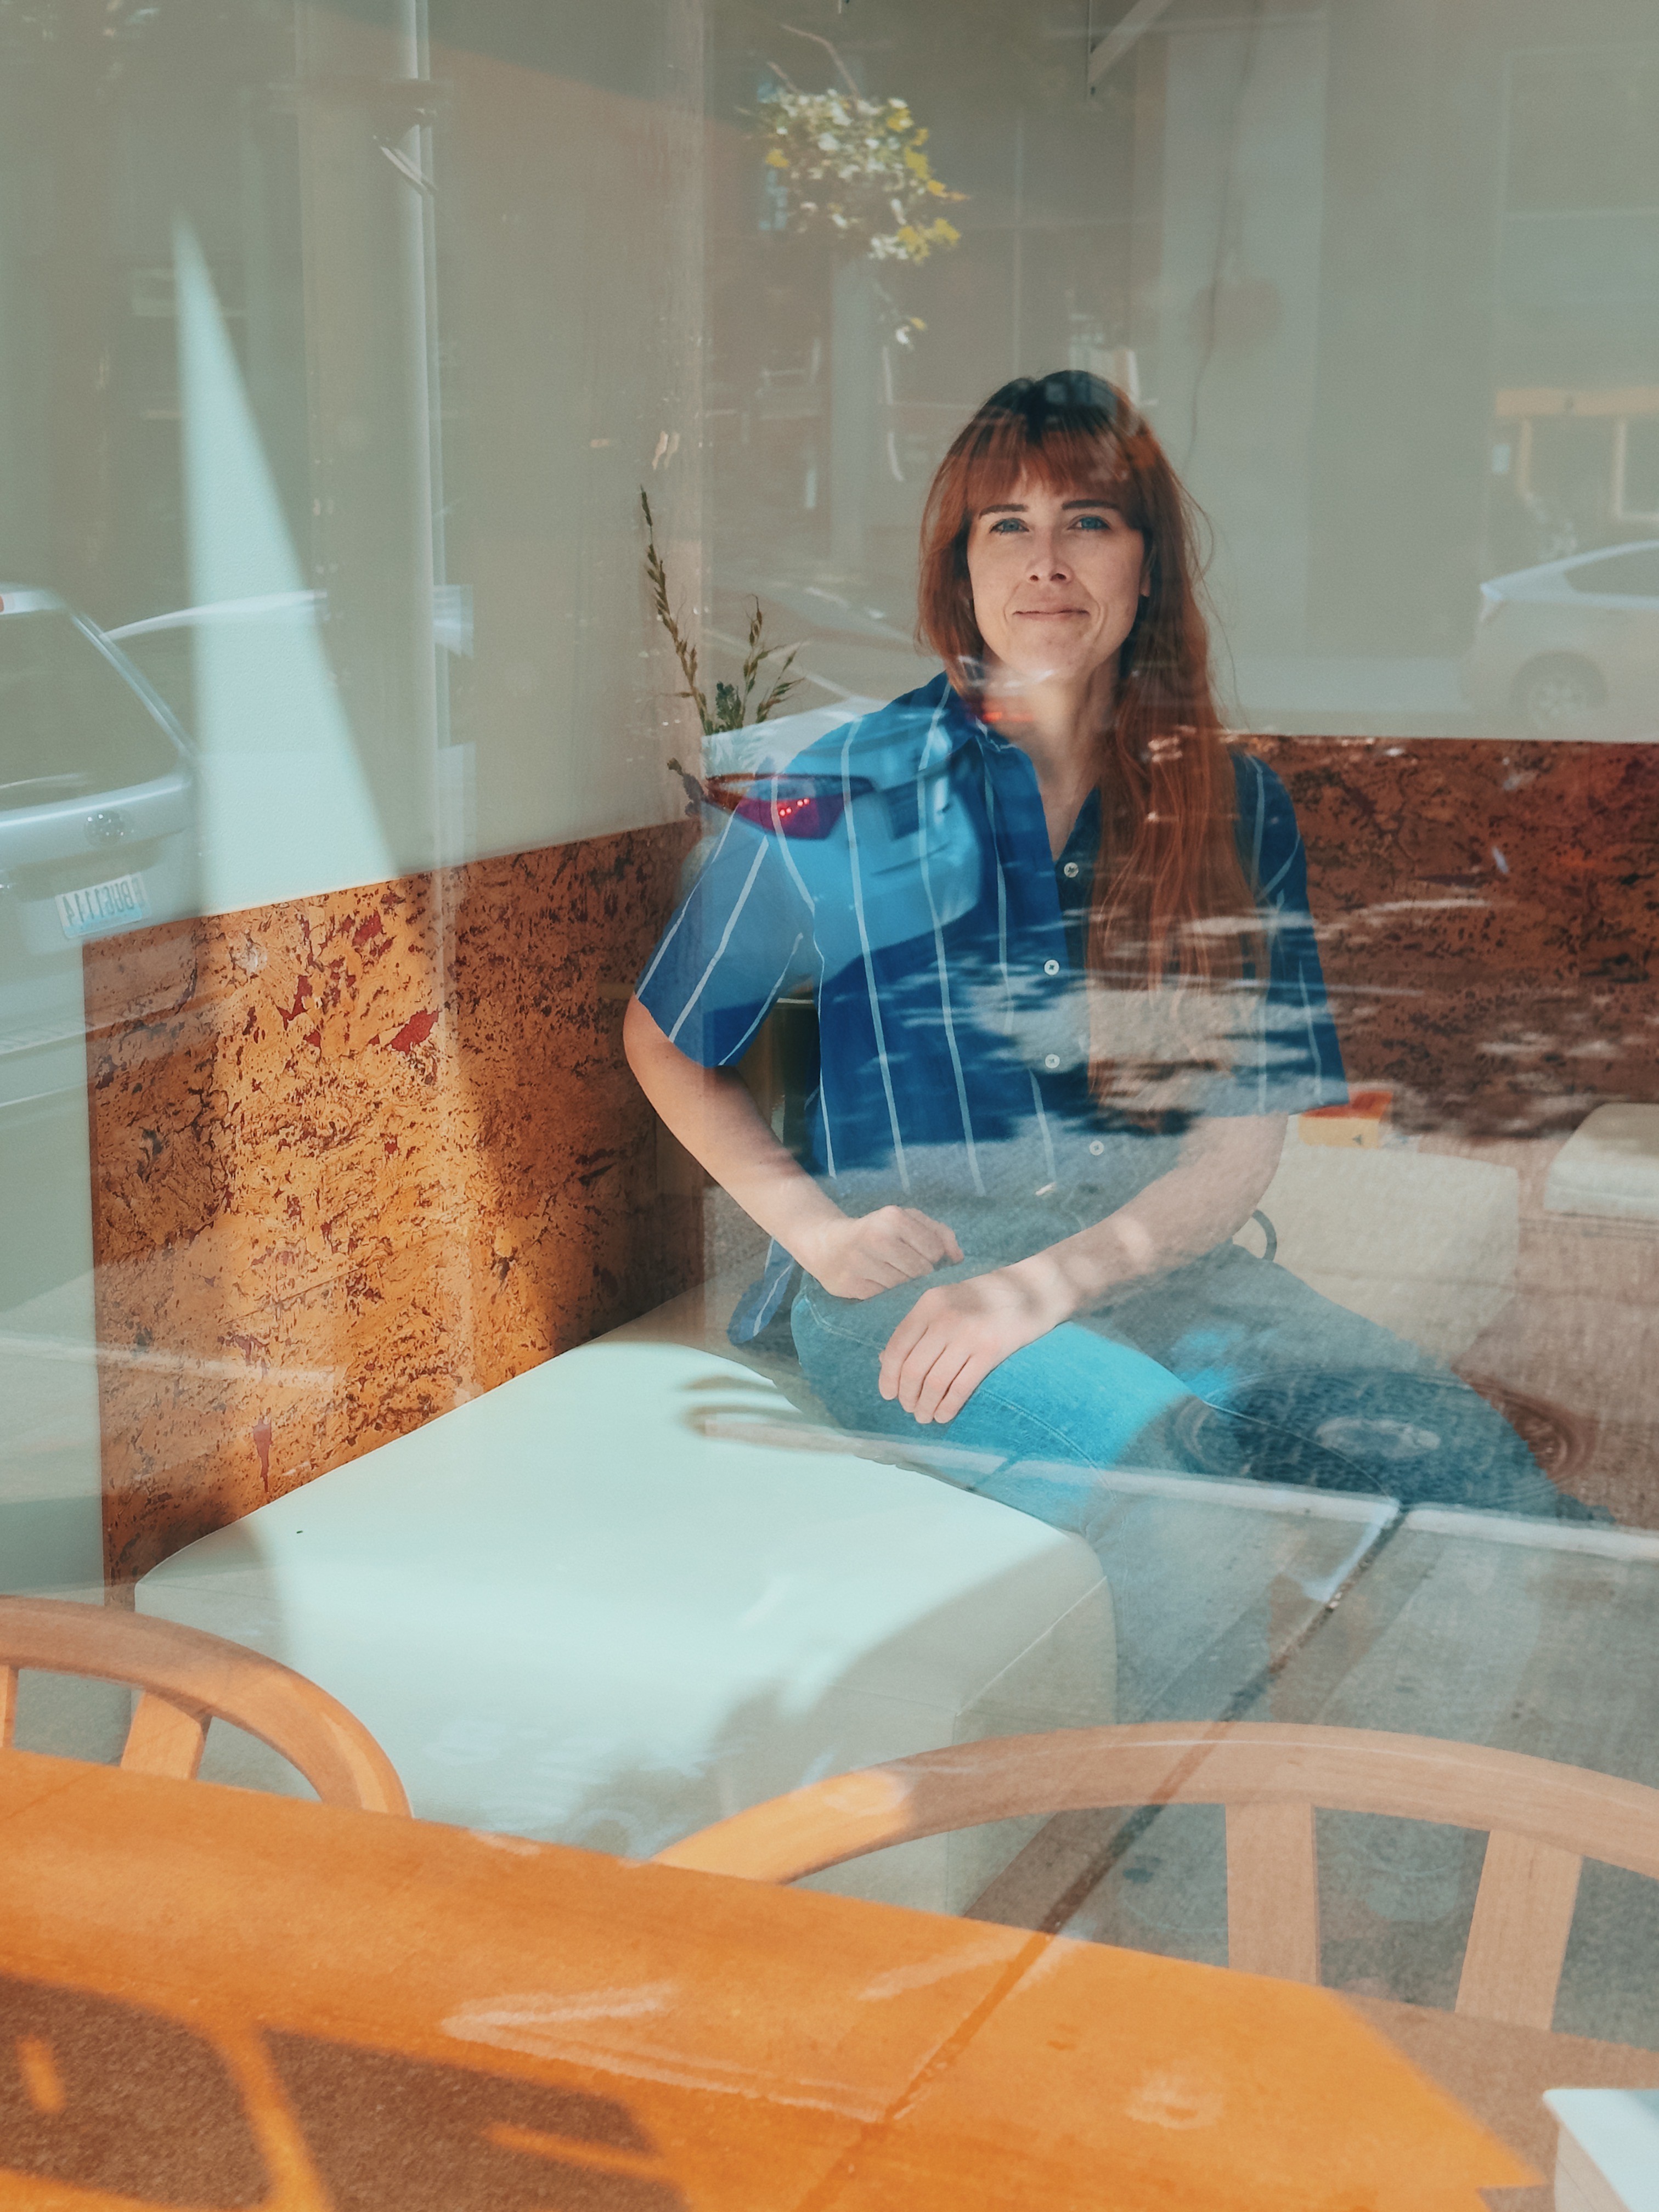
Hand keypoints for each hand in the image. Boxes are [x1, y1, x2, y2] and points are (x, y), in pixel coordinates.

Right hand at [795, 1206, 962, 1300]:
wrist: (827, 1244)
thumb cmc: (876, 1231)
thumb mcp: (908, 1220)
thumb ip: (939, 1233)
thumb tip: (959, 1259)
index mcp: (893, 1217)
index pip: (934, 1250)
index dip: (934, 1259)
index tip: (924, 1257)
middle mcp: (876, 1238)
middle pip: (920, 1271)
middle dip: (919, 1274)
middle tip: (909, 1270)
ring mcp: (860, 1262)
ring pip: (902, 1287)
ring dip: (903, 1286)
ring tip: (893, 1275)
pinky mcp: (850, 1284)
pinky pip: (883, 1298)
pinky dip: (885, 1294)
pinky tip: (877, 1282)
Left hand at [879, 1260, 1073, 1424]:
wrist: (1033, 1289)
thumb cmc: (985, 1298)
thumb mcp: (946, 1302)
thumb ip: (917, 1327)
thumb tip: (885, 1361)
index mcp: (929, 1303)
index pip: (897, 1346)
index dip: (888, 1376)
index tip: (888, 1394)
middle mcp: (945, 1317)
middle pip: (913, 1369)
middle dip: (907, 1396)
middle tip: (909, 1408)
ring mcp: (969, 1334)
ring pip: (935, 1383)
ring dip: (925, 1406)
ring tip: (925, 1416)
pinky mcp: (992, 1351)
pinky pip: (961, 1388)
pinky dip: (948, 1407)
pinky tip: (944, 1415)